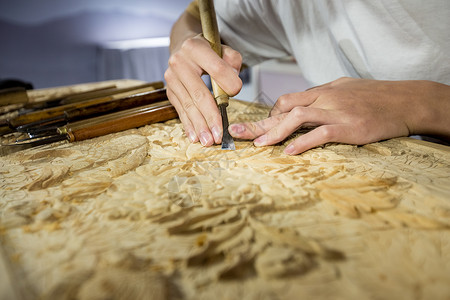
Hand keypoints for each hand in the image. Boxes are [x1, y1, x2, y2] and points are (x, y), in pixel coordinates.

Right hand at [165, 34, 241, 145]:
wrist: (184, 46)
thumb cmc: (208, 50)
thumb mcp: (223, 48)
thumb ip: (232, 62)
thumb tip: (232, 85)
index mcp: (195, 48)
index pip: (216, 69)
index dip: (228, 82)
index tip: (237, 92)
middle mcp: (179, 62)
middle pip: (199, 93)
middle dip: (210, 117)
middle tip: (219, 134)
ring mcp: (171, 78)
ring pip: (188, 105)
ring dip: (199, 126)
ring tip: (208, 140)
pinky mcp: (169, 90)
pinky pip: (180, 110)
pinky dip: (188, 124)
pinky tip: (194, 136)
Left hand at [229, 77, 449, 154]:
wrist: (406, 100)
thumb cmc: (376, 97)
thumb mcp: (346, 90)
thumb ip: (324, 97)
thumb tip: (306, 106)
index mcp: (322, 91)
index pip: (287, 101)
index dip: (269, 115)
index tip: (256, 128)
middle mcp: (324, 98)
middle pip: (283, 107)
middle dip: (259, 122)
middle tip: (237, 134)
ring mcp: (336, 111)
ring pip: (297, 118)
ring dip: (274, 132)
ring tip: (258, 144)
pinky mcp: (349, 126)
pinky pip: (320, 133)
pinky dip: (303, 142)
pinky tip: (290, 152)